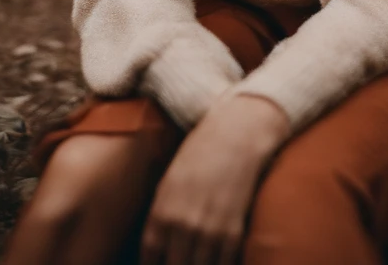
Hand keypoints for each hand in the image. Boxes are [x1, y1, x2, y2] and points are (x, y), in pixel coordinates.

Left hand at [140, 93, 289, 264]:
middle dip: (176, 264)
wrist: (237, 136)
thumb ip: (161, 217)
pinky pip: (224, 264)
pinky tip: (218, 260)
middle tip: (180, 259)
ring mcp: (209, 231)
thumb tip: (159, 248)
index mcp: (162, 212)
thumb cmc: (201, 155)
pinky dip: (221, 264)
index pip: (150, 258)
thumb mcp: (169, 182)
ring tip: (197, 258)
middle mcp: (182, 225)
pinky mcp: (233, 232)